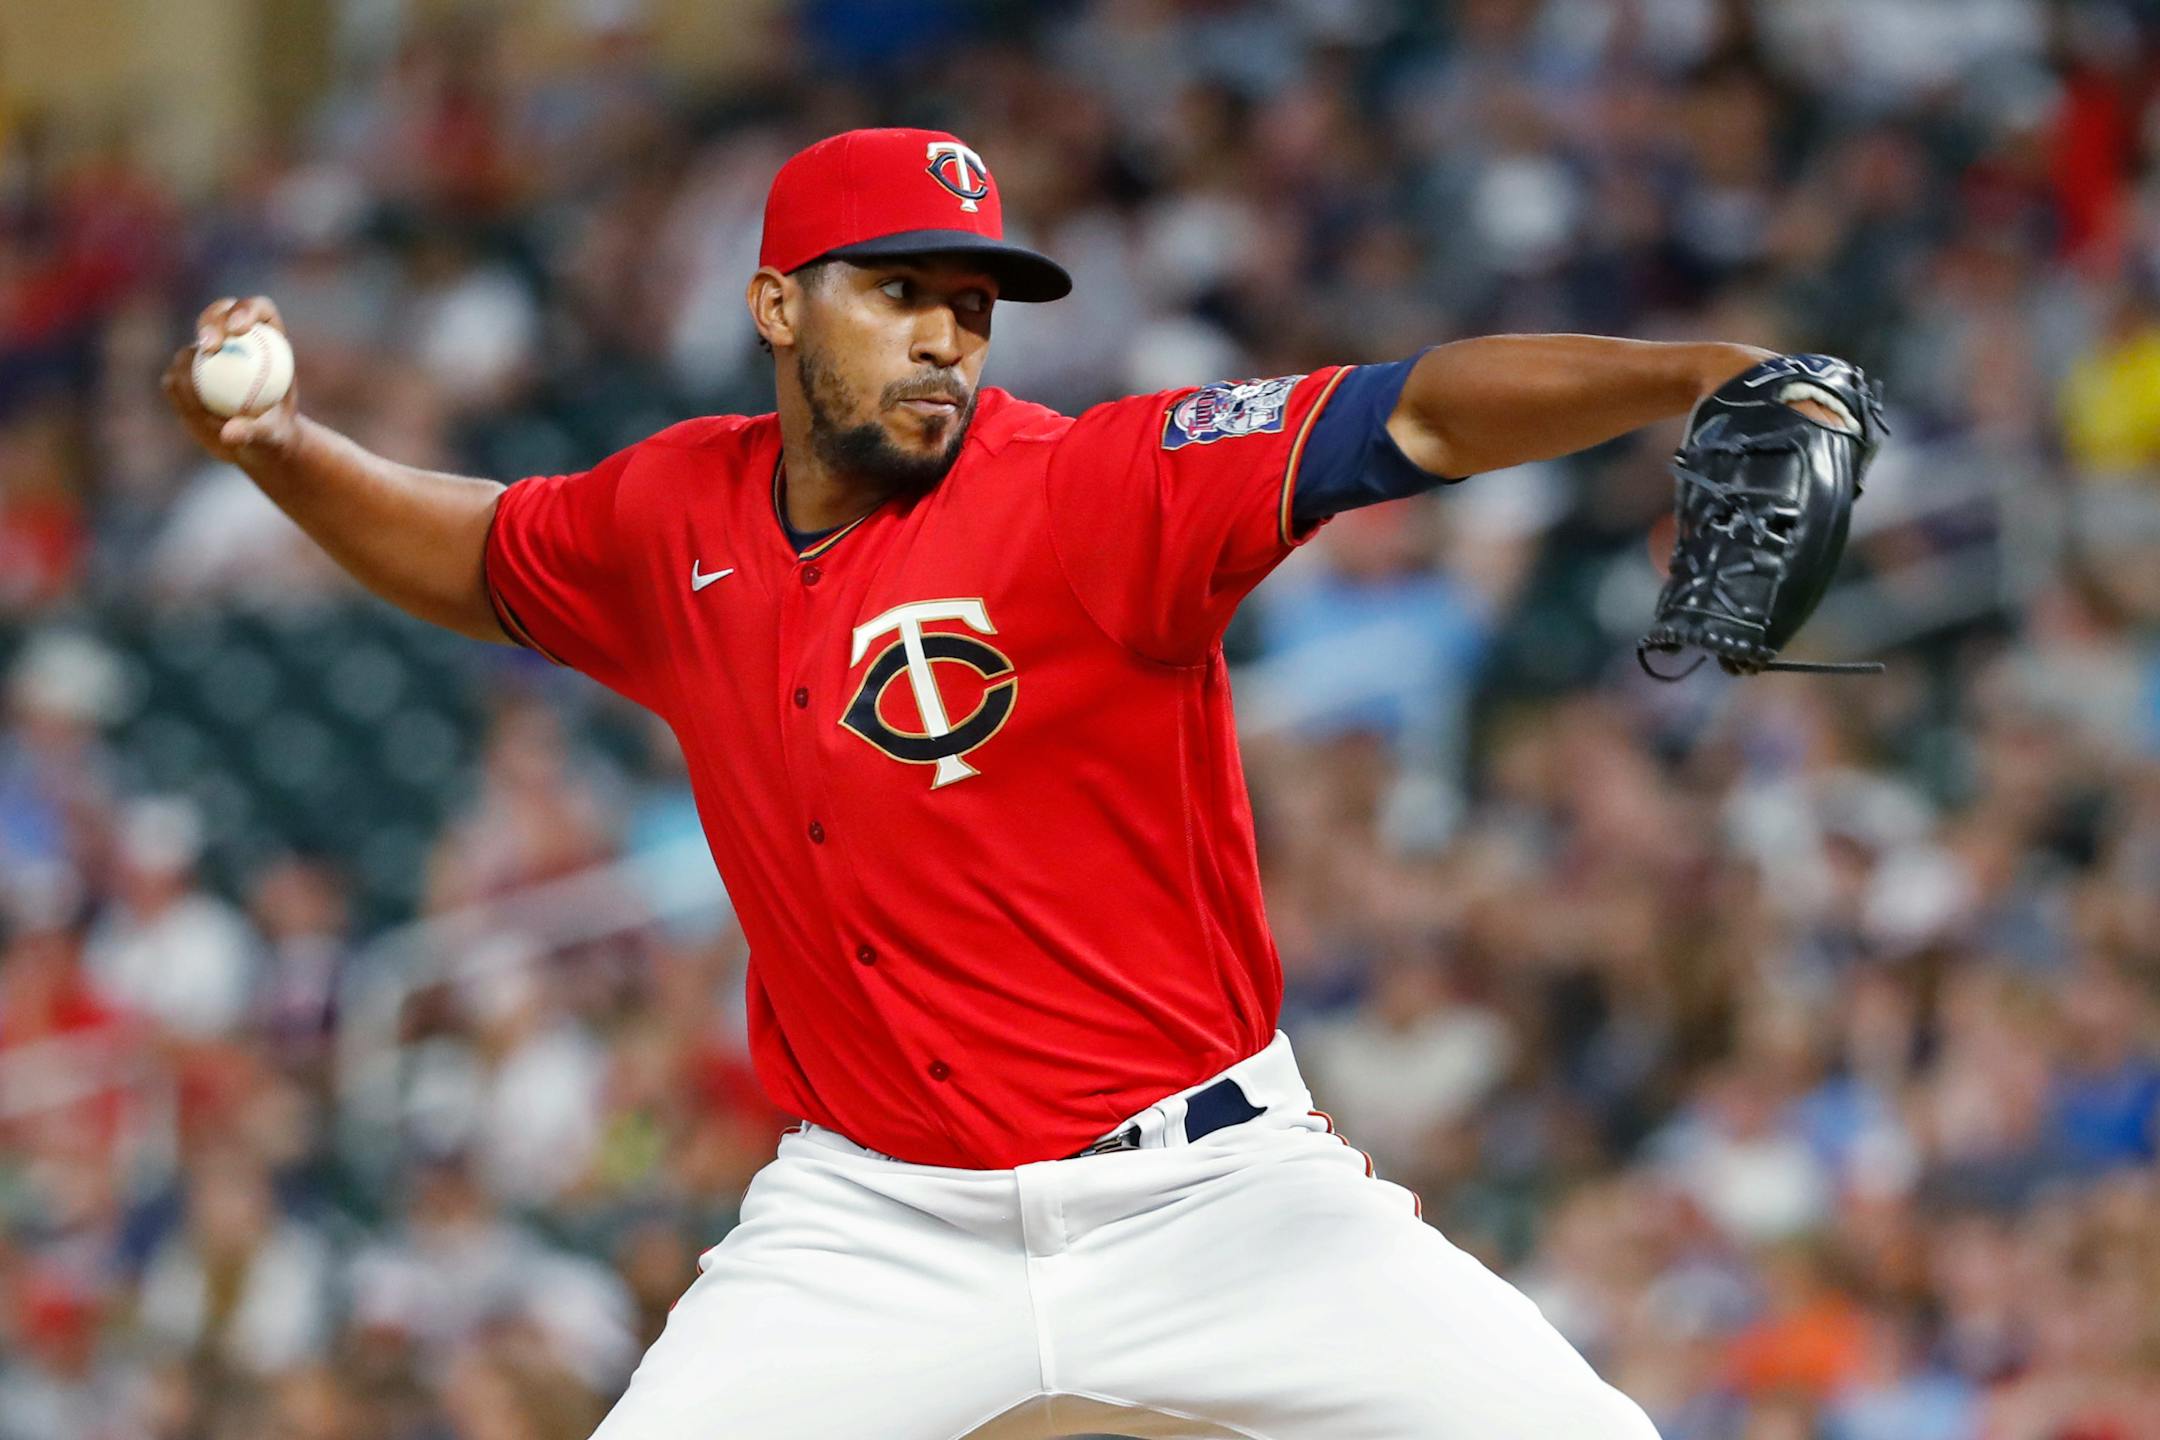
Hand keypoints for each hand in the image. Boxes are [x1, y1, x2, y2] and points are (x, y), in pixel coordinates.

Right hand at [161, 296, 302, 466]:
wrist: (256, 444)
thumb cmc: (275, 436)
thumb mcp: (272, 437)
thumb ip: (255, 432)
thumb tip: (228, 433)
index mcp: (268, 338)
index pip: (256, 310)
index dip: (245, 310)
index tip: (238, 330)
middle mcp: (236, 338)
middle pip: (219, 314)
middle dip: (211, 323)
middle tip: (209, 347)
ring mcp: (210, 354)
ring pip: (192, 348)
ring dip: (191, 365)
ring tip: (199, 395)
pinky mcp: (189, 371)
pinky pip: (177, 376)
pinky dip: (181, 389)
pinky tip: (187, 407)